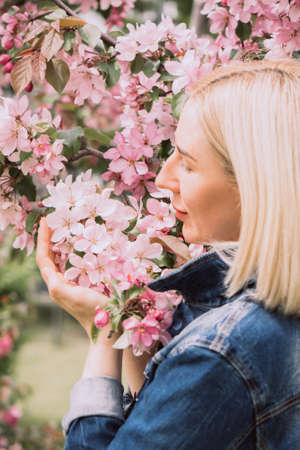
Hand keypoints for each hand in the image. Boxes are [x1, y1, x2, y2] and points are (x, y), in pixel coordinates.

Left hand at [36, 217, 108, 338]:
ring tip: (62, 228)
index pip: (43, 257)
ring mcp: (71, 283)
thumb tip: (48, 268)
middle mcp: (60, 283)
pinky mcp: (81, 283)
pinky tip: (77, 245)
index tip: (46, 221)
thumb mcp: (70, 296)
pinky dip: (71, 252)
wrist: (107, 326)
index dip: (43, 239)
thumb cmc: (91, 310)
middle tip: (53, 221)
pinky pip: (72, 264)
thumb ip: (56, 283)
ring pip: (59, 259)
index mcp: (55, 284)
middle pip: (49, 257)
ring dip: (58, 244)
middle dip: (48, 239)